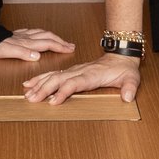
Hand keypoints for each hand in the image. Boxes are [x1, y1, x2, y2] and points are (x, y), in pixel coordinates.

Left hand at [0, 28, 76, 60]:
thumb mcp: (7, 52)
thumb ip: (22, 54)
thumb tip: (37, 56)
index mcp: (26, 44)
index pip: (47, 44)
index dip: (59, 47)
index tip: (70, 49)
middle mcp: (26, 38)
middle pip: (47, 37)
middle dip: (60, 41)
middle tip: (70, 45)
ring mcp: (21, 35)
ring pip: (41, 33)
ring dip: (52, 36)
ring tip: (59, 39)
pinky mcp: (15, 34)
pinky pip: (32, 31)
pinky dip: (40, 33)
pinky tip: (39, 33)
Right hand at [22, 53, 140, 104]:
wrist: (120, 57)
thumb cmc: (124, 69)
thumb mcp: (132, 78)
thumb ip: (130, 88)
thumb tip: (128, 97)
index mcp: (92, 75)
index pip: (74, 83)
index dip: (63, 92)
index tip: (53, 101)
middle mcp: (80, 71)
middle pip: (58, 79)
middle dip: (44, 89)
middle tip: (32, 100)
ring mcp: (74, 70)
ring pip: (53, 76)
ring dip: (39, 84)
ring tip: (27, 93)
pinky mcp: (71, 71)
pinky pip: (53, 74)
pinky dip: (40, 79)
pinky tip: (30, 84)